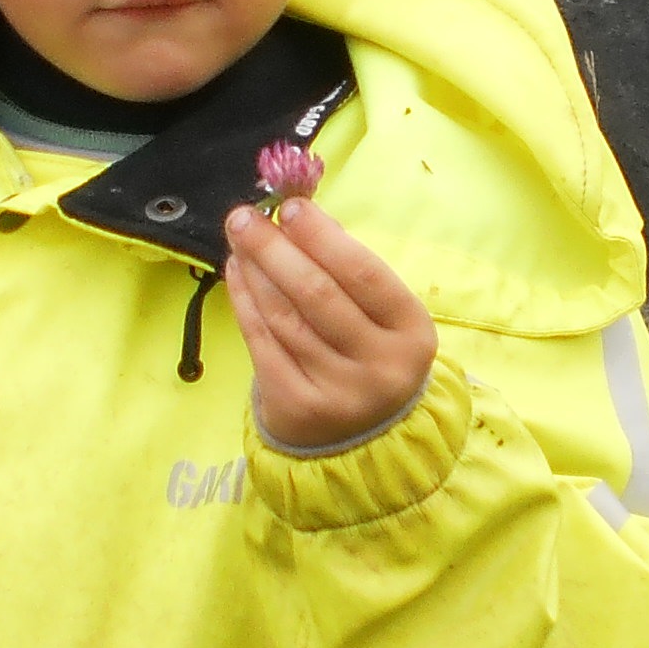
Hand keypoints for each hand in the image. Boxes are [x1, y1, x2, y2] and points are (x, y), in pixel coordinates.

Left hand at [223, 196, 435, 451]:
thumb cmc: (369, 354)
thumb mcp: (381, 315)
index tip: (290, 208)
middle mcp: (380, 366)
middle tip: (245, 217)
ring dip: (255, 271)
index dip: (323, 238)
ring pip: (284, 317)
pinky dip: (244, 302)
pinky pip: (262, 343)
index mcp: (411, 333)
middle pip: (318, 295)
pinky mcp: (297, 407)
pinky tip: (237, 272)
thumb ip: (349, 267)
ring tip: (239, 240)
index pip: (363, 274)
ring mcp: (338, 392)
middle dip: (275, 249)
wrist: (363, 439)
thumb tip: (301, 216)